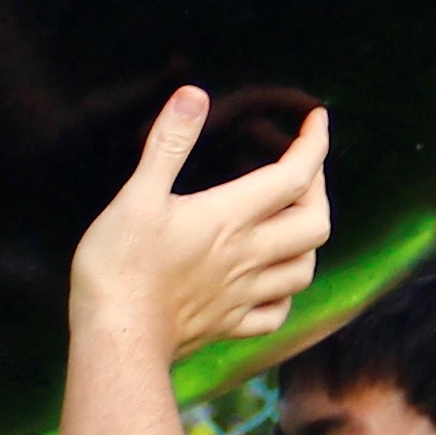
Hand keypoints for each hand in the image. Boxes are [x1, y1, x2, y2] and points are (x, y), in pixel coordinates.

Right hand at [67, 95, 332, 362]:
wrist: (116, 338)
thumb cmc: (120, 266)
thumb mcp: (136, 196)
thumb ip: (168, 145)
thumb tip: (193, 95)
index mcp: (229, 218)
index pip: (293, 176)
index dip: (313, 145)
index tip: (316, 121)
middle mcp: (248, 256)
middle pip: (315, 224)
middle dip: (319, 191)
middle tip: (302, 171)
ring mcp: (242, 295)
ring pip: (305, 269)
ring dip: (309, 242)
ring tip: (292, 222)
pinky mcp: (228, 325)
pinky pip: (276, 314)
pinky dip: (284, 295)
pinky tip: (271, 284)